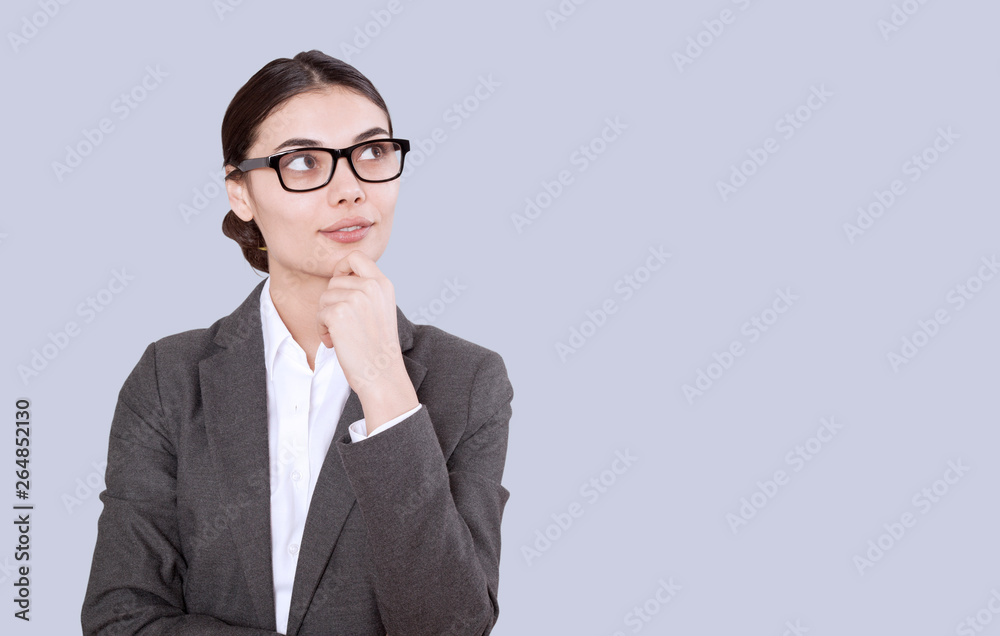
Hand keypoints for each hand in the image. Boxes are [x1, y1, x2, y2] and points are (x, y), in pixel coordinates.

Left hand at [317, 250, 417, 430]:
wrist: (381, 373)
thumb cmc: (378, 346)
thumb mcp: (381, 309)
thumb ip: (366, 289)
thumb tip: (338, 278)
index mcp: (383, 284)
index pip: (356, 256)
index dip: (342, 267)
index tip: (341, 285)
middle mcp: (371, 287)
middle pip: (335, 280)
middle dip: (332, 301)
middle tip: (343, 323)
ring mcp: (355, 299)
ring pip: (324, 297)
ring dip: (326, 317)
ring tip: (341, 335)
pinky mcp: (338, 313)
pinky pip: (319, 314)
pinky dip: (322, 330)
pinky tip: (335, 342)